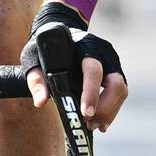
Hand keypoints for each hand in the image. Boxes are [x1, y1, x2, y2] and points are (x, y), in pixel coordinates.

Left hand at [22, 2, 127, 132]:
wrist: (62, 28)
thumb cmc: (47, 46)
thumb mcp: (34, 57)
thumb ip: (36, 79)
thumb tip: (40, 102)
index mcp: (85, 46)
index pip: (93, 69)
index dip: (91, 93)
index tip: (85, 113)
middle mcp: (104, 53)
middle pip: (116, 83)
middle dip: (104, 108)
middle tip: (88, 124)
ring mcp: (113, 62)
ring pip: (121, 91)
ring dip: (109, 112)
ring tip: (92, 126)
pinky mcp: (115, 71)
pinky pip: (120, 94)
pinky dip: (111, 110)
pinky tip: (100, 123)